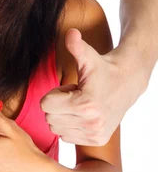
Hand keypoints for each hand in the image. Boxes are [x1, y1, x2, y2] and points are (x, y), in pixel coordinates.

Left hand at [41, 28, 131, 145]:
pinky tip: (82, 114)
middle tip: (74, 95)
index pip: (45, 105)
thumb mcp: (88, 56)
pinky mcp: (97, 140)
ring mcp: (95, 133)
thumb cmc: (102, 69)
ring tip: (79, 104)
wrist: (126, 83)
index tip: (70, 88)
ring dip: (62, 116)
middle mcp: (92, 123)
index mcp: (85, 105)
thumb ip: (76, 46)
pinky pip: (65, 137)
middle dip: (57, 105)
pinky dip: (69, 126)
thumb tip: (71, 32)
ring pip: (55, 128)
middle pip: (49, 117)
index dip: (53, 93)